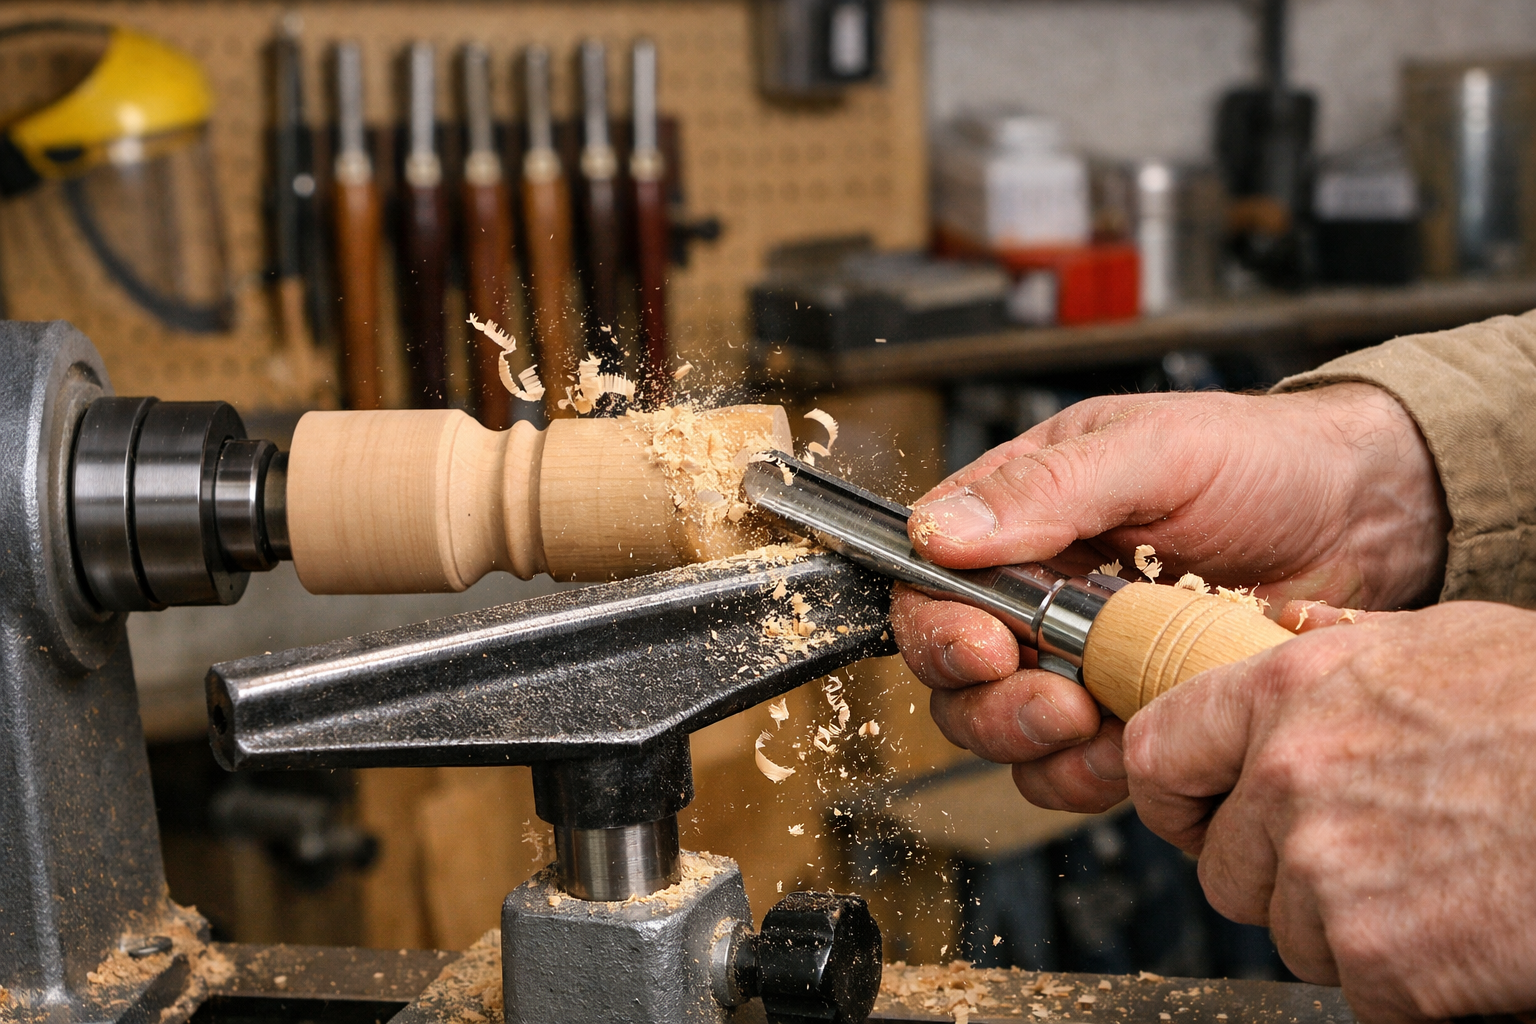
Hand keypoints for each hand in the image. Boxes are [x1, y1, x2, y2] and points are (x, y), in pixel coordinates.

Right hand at [890, 385, 1449, 811]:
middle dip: (992, 705)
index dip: (939, 629)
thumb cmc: (1265, 460)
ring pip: (1002, 731)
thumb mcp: (1155, 452)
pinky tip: (1140, 742)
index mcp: (1019, 513)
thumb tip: (940, 531)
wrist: (1371, 518)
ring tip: (1104, 724)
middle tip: (1058, 703)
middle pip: (952, 673)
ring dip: (1039, 747)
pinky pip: (1072, 766)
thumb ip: (1047, 489)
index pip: (927, 581)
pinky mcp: (1127, 708)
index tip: (989, 650)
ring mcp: (1079, 656)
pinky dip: (1094, 773)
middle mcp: (1033, 588)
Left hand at [1124, 601, 1535, 1021]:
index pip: (1158, 755)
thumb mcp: (1438, 640)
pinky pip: (1357, 986)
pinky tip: (1465, 930)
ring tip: (1434, 882)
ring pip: (1288, 930)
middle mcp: (1291, 779)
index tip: (1198, 817)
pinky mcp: (1383, 960)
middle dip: (1275, 876)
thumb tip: (1292, 632)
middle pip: (1224, 867)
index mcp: (1290, 692)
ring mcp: (1331, 873)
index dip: (1174, 797)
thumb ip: (1341, 651)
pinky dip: (1405, 981)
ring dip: (1344, 926)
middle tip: (1359, 861)